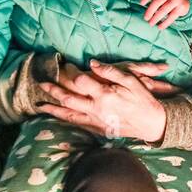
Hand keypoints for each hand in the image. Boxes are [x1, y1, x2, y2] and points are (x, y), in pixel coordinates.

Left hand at [36, 59, 170, 142]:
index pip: (81, 82)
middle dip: (53, 91)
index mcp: (105, 95)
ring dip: (53, 109)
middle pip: (69, 99)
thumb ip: (110, 71)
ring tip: (40, 105)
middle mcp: (97, 109)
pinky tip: (58, 116)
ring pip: (69, 115)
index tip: (65, 65)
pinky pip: (77, 124)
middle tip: (42, 84)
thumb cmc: (143, 99)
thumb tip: (92, 63)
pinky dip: (65, 120)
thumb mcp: (131, 80)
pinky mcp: (98, 129)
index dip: (71, 72)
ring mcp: (96, 121)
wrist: (152, 123)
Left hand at [139, 0, 189, 28]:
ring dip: (156, 18)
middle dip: (150, 10)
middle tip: (145, 18)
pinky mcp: (182, 7)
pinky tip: (160, 27)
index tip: (141, 4)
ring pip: (164, 9)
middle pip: (158, 0)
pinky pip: (172, 16)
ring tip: (151, 23)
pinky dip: (165, 23)